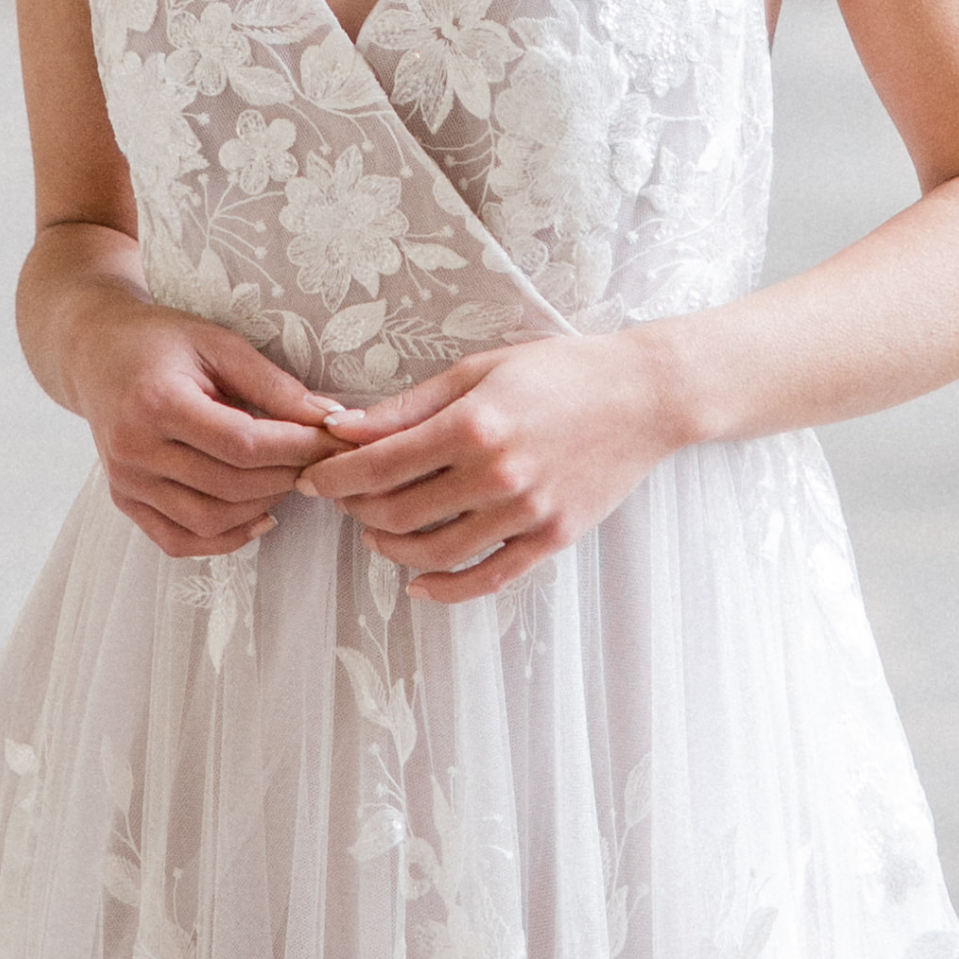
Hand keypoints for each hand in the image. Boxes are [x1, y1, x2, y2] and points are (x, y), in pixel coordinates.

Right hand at [64, 303, 339, 558]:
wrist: (94, 352)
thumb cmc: (160, 340)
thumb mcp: (218, 343)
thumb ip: (272, 384)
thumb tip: (329, 418)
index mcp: (157, 402)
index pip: (242, 444)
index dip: (296, 448)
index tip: (333, 440)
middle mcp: (135, 449)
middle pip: (230, 486)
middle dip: (287, 477)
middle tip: (320, 461)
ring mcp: (126, 481)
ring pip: (209, 520)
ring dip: (262, 507)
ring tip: (290, 481)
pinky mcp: (124, 500)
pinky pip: (178, 540)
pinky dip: (223, 540)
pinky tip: (256, 517)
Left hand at [299, 334, 684, 602]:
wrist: (644, 396)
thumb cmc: (560, 370)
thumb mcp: (479, 371)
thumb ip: (408, 406)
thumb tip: (343, 428)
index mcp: (472, 425)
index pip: (378, 466)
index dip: (334, 478)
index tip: (314, 479)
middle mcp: (496, 475)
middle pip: (398, 513)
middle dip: (357, 509)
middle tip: (346, 499)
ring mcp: (526, 512)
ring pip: (435, 553)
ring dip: (391, 548)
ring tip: (378, 531)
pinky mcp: (551, 538)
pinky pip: (487, 579)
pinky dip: (445, 588)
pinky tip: (420, 582)